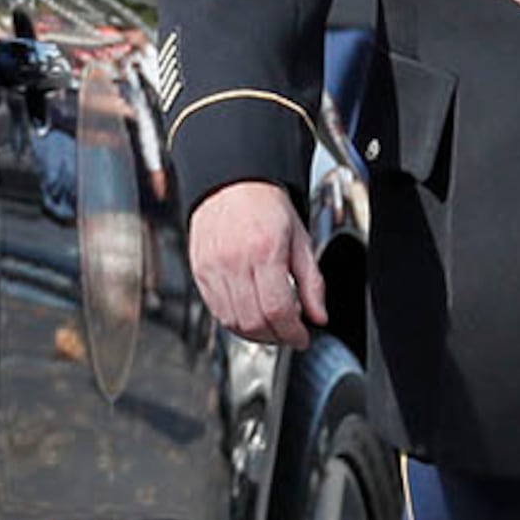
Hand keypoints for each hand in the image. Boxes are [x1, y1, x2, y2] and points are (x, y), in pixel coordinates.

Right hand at [190, 180, 324, 348]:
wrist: (231, 182)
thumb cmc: (266, 205)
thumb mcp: (300, 239)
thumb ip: (312, 282)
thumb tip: (319, 316)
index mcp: (264, 251)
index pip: (277, 310)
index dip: (292, 333)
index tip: (302, 337)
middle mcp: (234, 261)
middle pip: (253, 322)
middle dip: (275, 337)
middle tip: (289, 334)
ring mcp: (213, 268)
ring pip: (232, 322)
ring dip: (255, 333)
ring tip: (271, 326)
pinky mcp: (200, 272)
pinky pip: (216, 310)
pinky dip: (235, 321)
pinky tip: (250, 314)